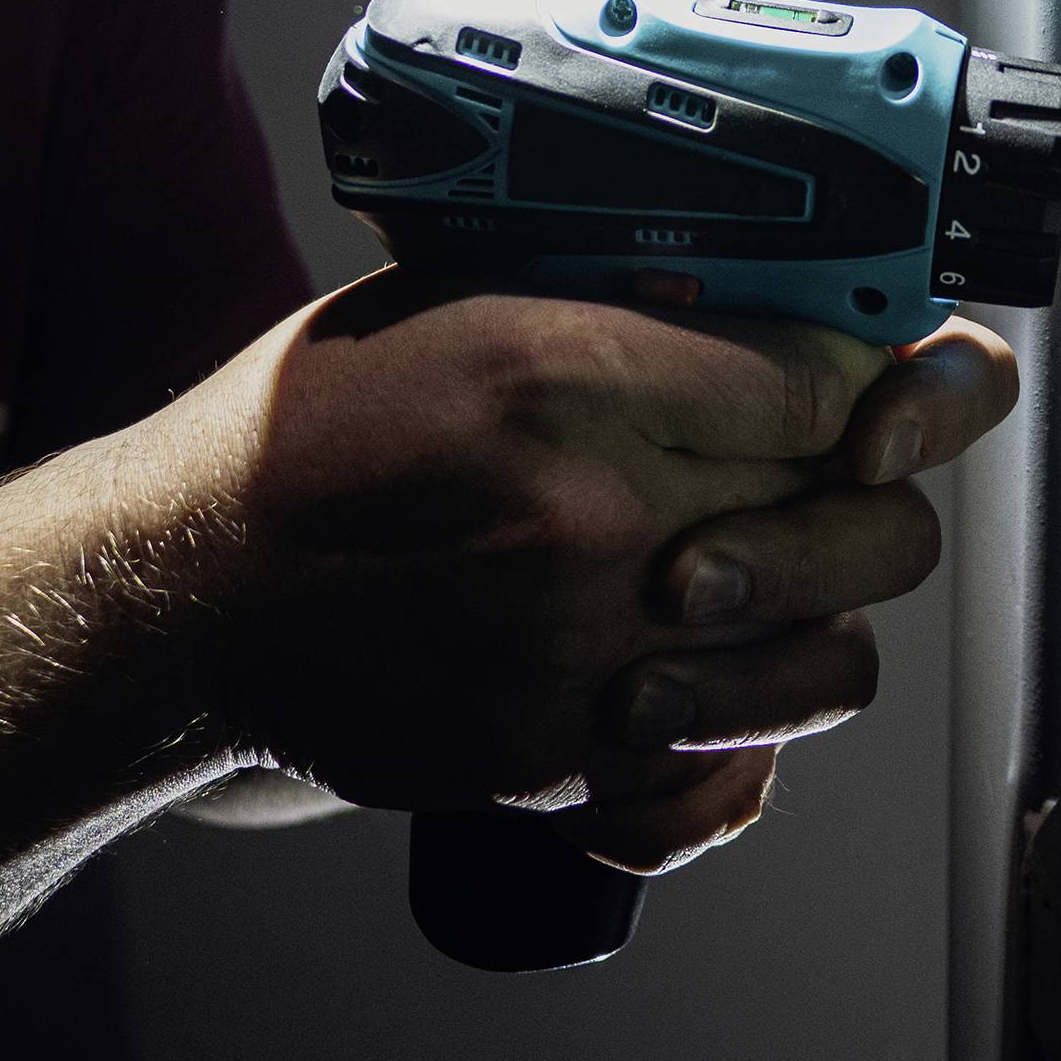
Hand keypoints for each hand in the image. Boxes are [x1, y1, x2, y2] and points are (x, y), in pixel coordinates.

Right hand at [125, 281, 1014, 872]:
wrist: (191, 587)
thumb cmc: (319, 420)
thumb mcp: (460, 295)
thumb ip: (622, 299)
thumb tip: (776, 304)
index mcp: (559, 374)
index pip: (822, 385)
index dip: (865, 378)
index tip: (857, 373)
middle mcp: (585, 519)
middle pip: (855, 518)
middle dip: (869, 486)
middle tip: (832, 467)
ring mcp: (580, 657)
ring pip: (831, 657)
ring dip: (821, 608)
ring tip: (768, 573)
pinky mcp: (561, 762)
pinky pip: (736, 765)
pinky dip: (742, 721)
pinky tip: (696, 667)